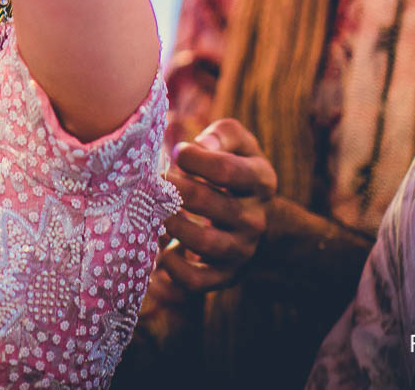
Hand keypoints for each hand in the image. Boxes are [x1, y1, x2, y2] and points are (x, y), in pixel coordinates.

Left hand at [157, 118, 276, 293]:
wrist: (250, 216)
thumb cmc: (232, 167)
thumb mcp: (237, 142)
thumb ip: (223, 134)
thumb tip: (200, 147)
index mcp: (260, 181)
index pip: (228, 170)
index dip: (194, 159)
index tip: (178, 152)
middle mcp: (255, 218)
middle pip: (211, 204)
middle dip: (175, 190)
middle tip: (155, 181)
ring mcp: (240, 249)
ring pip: (204, 243)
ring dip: (171, 224)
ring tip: (153, 209)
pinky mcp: (224, 275)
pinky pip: (197, 280)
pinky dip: (172, 267)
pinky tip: (160, 249)